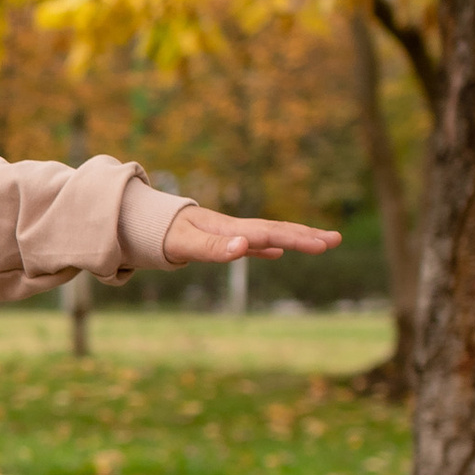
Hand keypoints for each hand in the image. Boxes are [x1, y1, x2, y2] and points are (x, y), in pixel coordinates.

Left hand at [158, 203, 341, 266]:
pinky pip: (251, 243)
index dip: (296, 238)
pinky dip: (268, 247)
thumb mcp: (184, 245)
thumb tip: (246, 246)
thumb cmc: (159, 235)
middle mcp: (232, 228)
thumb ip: (214, 248)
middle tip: (337, 239)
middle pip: (276, 230)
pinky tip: (279, 253)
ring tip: (323, 242)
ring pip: (269, 234)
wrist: (137, 221)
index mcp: (228, 229)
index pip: (270, 233)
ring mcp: (228, 233)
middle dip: (306, 235)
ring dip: (295, 238)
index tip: (322, 244)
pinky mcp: (219, 239)